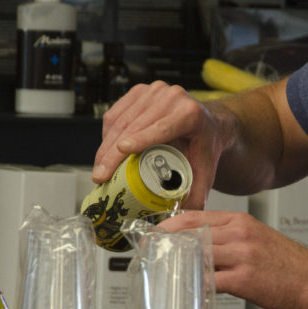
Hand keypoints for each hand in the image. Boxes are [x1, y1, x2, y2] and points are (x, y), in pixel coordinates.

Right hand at [92, 81, 223, 209]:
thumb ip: (198, 195)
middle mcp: (172, 97)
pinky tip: (104, 153)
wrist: (209, 123)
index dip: (141, 138)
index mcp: (190, 114)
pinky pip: (115, 113)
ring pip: (120, 120)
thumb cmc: (205, 146)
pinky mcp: (139, 91)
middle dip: (113, 153)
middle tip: (100, 177)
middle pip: (134, 126)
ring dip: (105, 146)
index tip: (122, 150)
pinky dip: (107, 135)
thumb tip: (182, 218)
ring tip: (99, 170)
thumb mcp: (206, 170)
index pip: (162, 127)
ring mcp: (153, 90)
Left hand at [159, 210, 307, 308]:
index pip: (195, 217)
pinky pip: (210, 281)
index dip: (169, 226)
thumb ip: (231, 239)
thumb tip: (202, 249)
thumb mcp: (259, 239)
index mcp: (242, 221)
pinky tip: (185, 292)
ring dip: (176, 266)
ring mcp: (242, 255)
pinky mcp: (245, 279)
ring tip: (161, 274)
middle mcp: (240, 233)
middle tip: (149, 255)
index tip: (154, 236)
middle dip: (165, 245)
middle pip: (190, 234)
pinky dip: (195, 287)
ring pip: (197, 255)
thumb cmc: (291, 267)